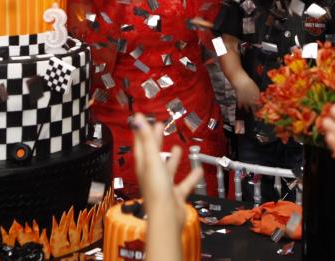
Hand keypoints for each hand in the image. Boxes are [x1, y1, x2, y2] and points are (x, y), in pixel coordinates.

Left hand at [133, 112, 201, 231]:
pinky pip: (184, 183)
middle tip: (159, 126)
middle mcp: (152, 174)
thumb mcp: (152, 159)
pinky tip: (198, 170)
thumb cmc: (157, 189)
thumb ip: (146, 138)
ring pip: (167, 168)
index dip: (140, 131)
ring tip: (176, 147)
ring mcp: (163, 185)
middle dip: (155, 140)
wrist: (166, 216)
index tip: (141, 119)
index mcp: (143, 165)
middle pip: (153, 153)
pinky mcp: (174, 194)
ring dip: (172, 158)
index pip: (140, 144)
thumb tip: (136, 118)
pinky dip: (190, 177)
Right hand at [232, 77, 260, 113]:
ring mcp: (246, 103)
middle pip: (254, 110)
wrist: (242, 83)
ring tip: (248, 111)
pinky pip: (240, 107)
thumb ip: (258, 96)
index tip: (260, 112)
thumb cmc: (250, 84)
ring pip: (247, 109)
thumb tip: (259, 100)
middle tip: (256, 118)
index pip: (260, 107)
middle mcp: (252, 102)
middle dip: (255, 114)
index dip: (260, 110)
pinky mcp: (240, 102)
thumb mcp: (256, 90)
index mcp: (257, 99)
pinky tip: (241, 107)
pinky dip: (241, 107)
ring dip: (248, 110)